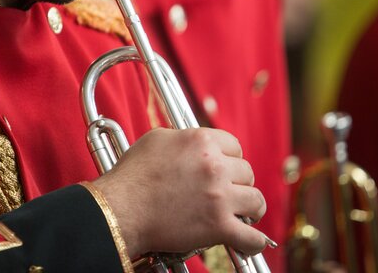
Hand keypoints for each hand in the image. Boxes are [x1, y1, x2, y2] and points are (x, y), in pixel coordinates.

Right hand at [91, 127, 267, 257]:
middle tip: (229, 193)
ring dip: (250, 208)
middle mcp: (214, 165)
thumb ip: (183, 137)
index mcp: (201, 141)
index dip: (231, 159)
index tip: (226, 170)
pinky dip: (254, 241)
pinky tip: (250, 240)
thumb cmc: (133, 175)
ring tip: (243, 214)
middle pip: (247, 172)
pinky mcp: (218, 226)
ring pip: (256, 200)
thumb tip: (195, 142)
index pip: (235, 146)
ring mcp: (219, 196)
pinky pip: (251, 236)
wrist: (121, 209)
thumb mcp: (157, 139)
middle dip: (238, 183)